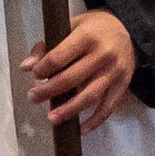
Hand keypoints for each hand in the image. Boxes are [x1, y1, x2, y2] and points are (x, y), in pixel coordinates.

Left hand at [23, 9, 136, 130]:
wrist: (128, 30)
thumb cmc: (93, 28)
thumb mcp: (70, 26)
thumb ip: (47, 46)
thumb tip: (26, 66)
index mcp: (87, 37)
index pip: (58, 58)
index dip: (42, 69)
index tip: (35, 74)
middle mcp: (103, 55)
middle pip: (70, 79)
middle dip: (48, 91)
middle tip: (33, 97)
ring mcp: (115, 72)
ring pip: (89, 97)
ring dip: (68, 110)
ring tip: (51, 118)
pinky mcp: (123, 84)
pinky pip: (108, 107)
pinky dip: (95, 121)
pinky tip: (81, 129)